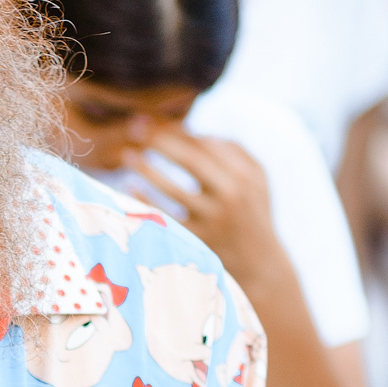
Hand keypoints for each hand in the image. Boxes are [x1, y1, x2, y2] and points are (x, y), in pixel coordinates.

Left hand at [121, 128, 282, 291]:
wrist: (262, 264)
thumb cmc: (253, 214)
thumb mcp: (257, 179)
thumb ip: (235, 151)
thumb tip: (197, 131)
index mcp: (244, 175)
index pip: (205, 143)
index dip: (176, 130)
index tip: (152, 122)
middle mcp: (230, 195)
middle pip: (189, 159)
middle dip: (158, 140)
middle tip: (133, 128)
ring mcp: (213, 220)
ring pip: (172, 189)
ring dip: (145, 169)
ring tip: (126, 155)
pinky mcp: (197, 241)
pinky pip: (164, 217)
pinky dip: (144, 200)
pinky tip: (128, 186)